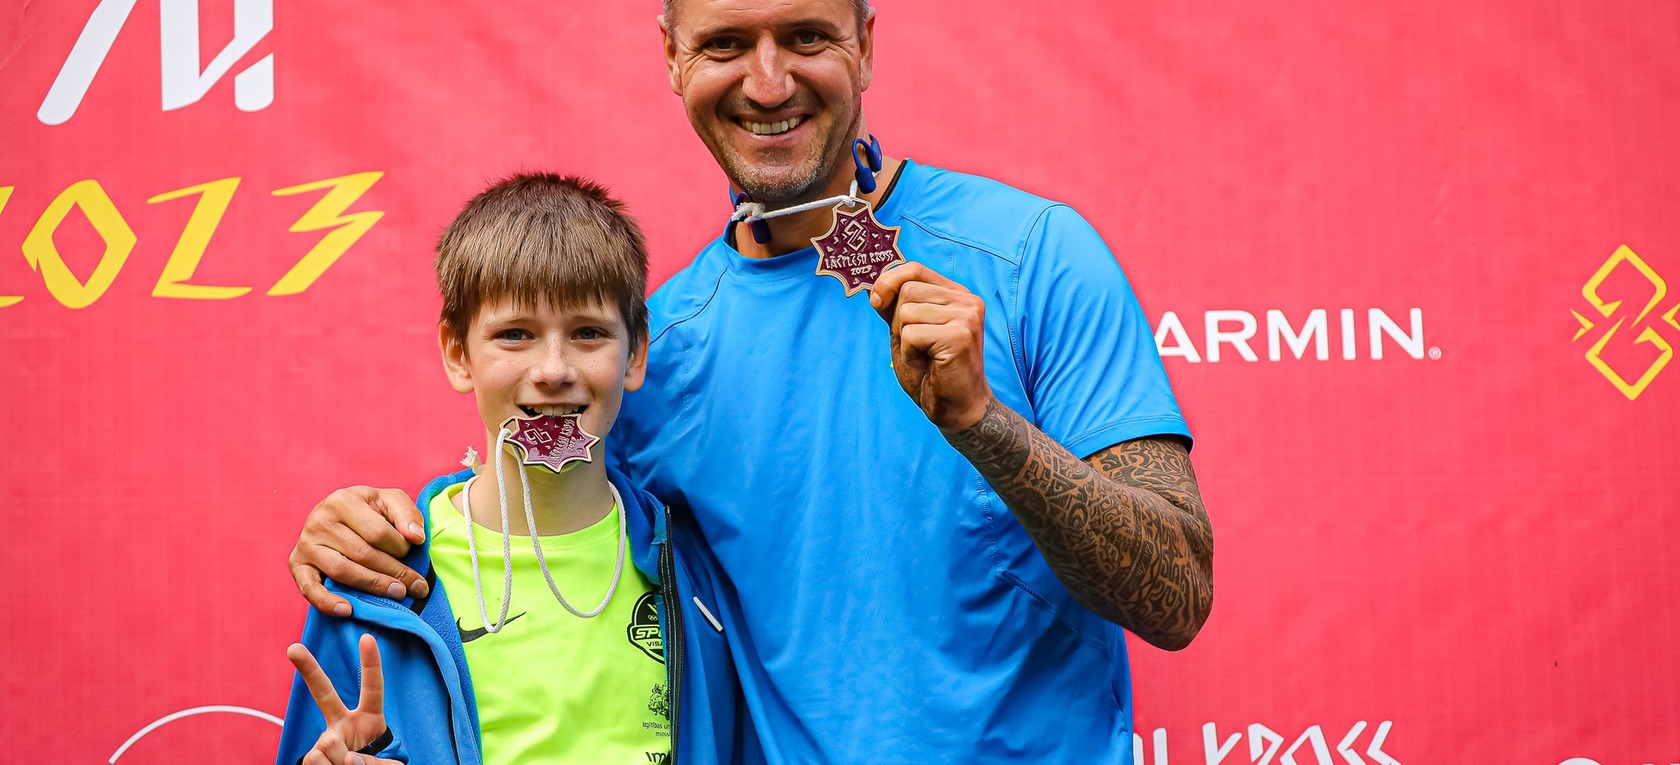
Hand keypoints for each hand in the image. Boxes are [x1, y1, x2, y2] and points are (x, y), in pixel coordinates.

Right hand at [288, 635, 399, 764]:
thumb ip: (372, 761)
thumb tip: (344, 757)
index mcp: (368, 719)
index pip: (372, 688)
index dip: (371, 664)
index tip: (367, 637)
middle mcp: (343, 724)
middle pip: (324, 693)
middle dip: (309, 669)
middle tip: (294, 647)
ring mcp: (325, 740)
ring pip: (328, 743)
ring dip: (341, 762)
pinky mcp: (311, 757)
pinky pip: (317, 761)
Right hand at [289, 487, 428, 615]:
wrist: (337, 515)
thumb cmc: (369, 510)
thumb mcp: (390, 501)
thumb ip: (407, 514)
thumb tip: (416, 537)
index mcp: (343, 500)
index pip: (378, 533)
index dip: (400, 547)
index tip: (412, 553)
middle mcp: (319, 520)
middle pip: (362, 554)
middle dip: (394, 572)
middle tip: (417, 587)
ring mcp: (306, 543)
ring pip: (342, 571)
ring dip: (372, 587)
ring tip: (398, 594)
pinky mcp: (297, 564)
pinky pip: (309, 589)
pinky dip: (327, 602)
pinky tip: (348, 610)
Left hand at [869, 262, 994, 429]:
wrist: (956, 408)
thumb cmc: (932, 372)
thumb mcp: (907, 332)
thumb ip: (894, 308)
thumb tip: (872, 287)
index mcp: (957, 294)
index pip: (915, 269)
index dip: (888, 281)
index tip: (876, 302)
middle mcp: (967, 301)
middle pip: (907, 290)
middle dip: (899, 322)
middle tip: (918, 347)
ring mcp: (966, 317)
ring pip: (907, 312)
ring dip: (905, 340)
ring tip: (925, 356)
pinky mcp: (959, 336)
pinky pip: (911, 334)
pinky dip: (909, 353)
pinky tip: (928, 364)